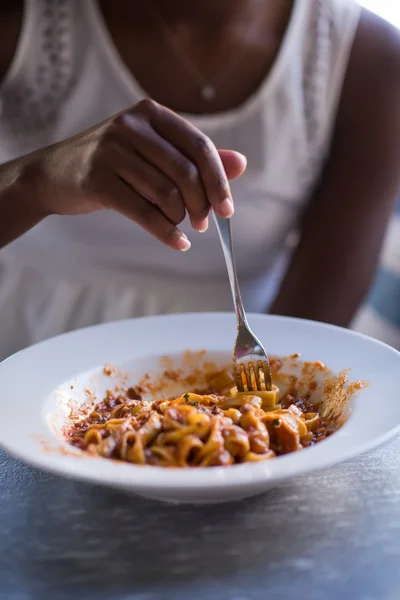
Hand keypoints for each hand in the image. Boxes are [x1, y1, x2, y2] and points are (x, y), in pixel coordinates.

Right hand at [34, 99, 246, 249]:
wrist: (53, 174)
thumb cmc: (112, 164)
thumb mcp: (152, 152)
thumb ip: (195, 157)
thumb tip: (241, 163)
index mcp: (151, 113)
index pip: (199, 146)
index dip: (219, 180)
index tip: (227, 209)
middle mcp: (131, 125)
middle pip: (186, 171)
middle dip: (202, 204)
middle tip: (203, 223)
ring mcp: (111, 151)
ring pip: (166, 193)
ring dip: (181, 218)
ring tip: (182, 227)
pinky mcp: (97, 180)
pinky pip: (144, 212)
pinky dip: (166, 232)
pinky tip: (178, 243)